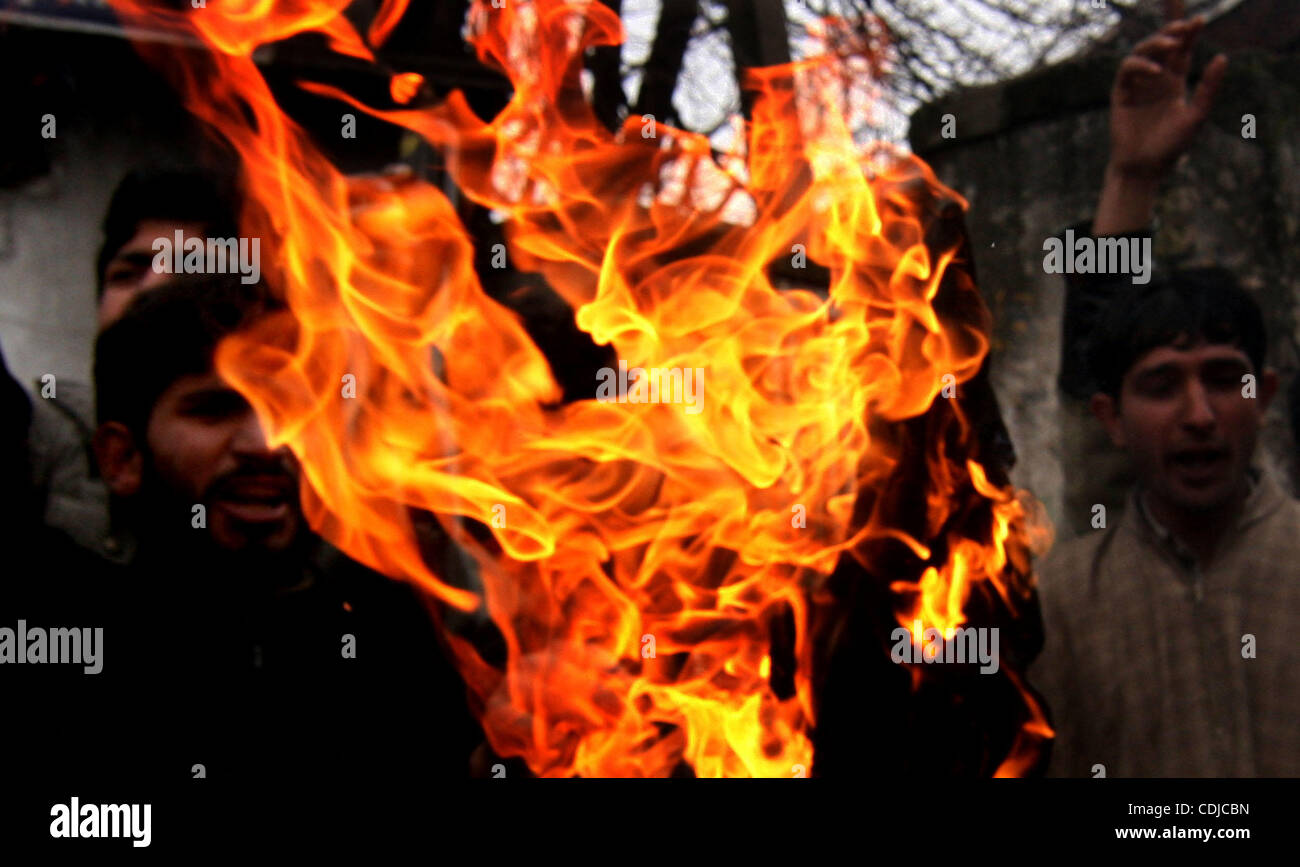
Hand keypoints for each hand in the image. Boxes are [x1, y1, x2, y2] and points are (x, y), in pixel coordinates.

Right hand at [1107, 2, 1225, 180]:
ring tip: (1172, 44)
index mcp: (1174, 82)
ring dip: (1156, 43)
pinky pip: (1127, 70)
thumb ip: (1208, 88)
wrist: (1145, 168)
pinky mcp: (1121, 93)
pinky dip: (1140, 65)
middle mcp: (1155, 79)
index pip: (1182, 49)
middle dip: (1170, 27)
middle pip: (1161, 43)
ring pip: (1142, 51)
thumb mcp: (1196, 115)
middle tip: (1185, 23)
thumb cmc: (1171, 146)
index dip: (1189, 33)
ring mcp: (1136, 84)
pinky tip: (1155, 70)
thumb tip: (1222, 57)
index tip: (1200, 20)